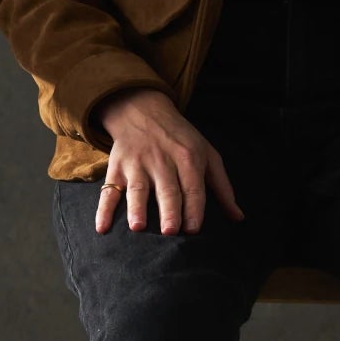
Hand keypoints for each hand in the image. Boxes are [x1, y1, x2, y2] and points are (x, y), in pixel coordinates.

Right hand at [93, 87, 244, 234]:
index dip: (194, 208)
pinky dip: (103, 209)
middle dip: (169, 210)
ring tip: (137, 227)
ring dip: (136, 208)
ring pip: (137, 188)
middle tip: (170, 231)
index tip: (193, 229)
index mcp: (188, 158)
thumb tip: (238, 218)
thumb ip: (222, 187)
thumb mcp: (207, 153)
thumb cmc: (181, 138)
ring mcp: (137, 164)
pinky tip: (102, 227)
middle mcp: (162, 161)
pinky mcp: (117, 167)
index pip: (193, 187)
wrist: (142, 109)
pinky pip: (109, 190)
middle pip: (167, 189)